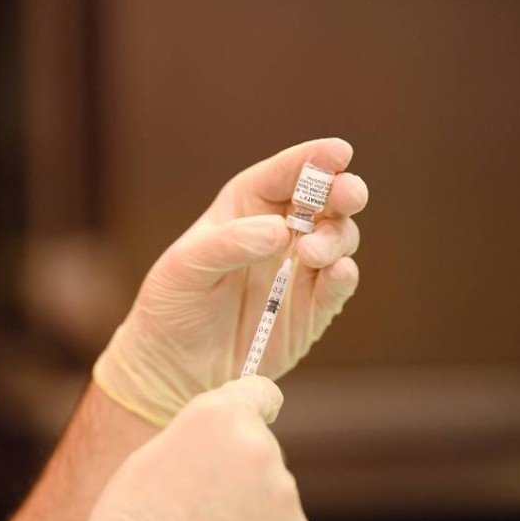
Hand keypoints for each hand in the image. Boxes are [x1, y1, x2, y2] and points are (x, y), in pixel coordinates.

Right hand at [78, 376, 317, 520]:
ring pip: (272, 493)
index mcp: (218, 416)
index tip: (253, 418)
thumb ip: (198, 436)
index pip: (260, 392)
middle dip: (240, 469)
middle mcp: (258, 445)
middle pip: (261, 449)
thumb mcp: (152, 457)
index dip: (254, 407)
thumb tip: (224, 438)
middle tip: (203, 501)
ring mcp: (282, 493)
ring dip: (251, 508)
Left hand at [94, 138, 367, 424]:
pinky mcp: (310, 311)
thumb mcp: (186, 267)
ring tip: (311, 252)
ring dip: (335, 238)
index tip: (339, 152)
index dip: (313, 159)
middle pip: (324, 202)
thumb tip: (279, 230)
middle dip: (342, 192)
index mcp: (246, 209)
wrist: (171, 369)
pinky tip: (338, 272)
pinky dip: (343, 277)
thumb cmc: (172, 306)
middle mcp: (279, 234)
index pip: (285, 174)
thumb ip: (230, 244)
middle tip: (348, 194)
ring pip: (338, 240)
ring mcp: (298, 272)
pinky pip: (336, 287)